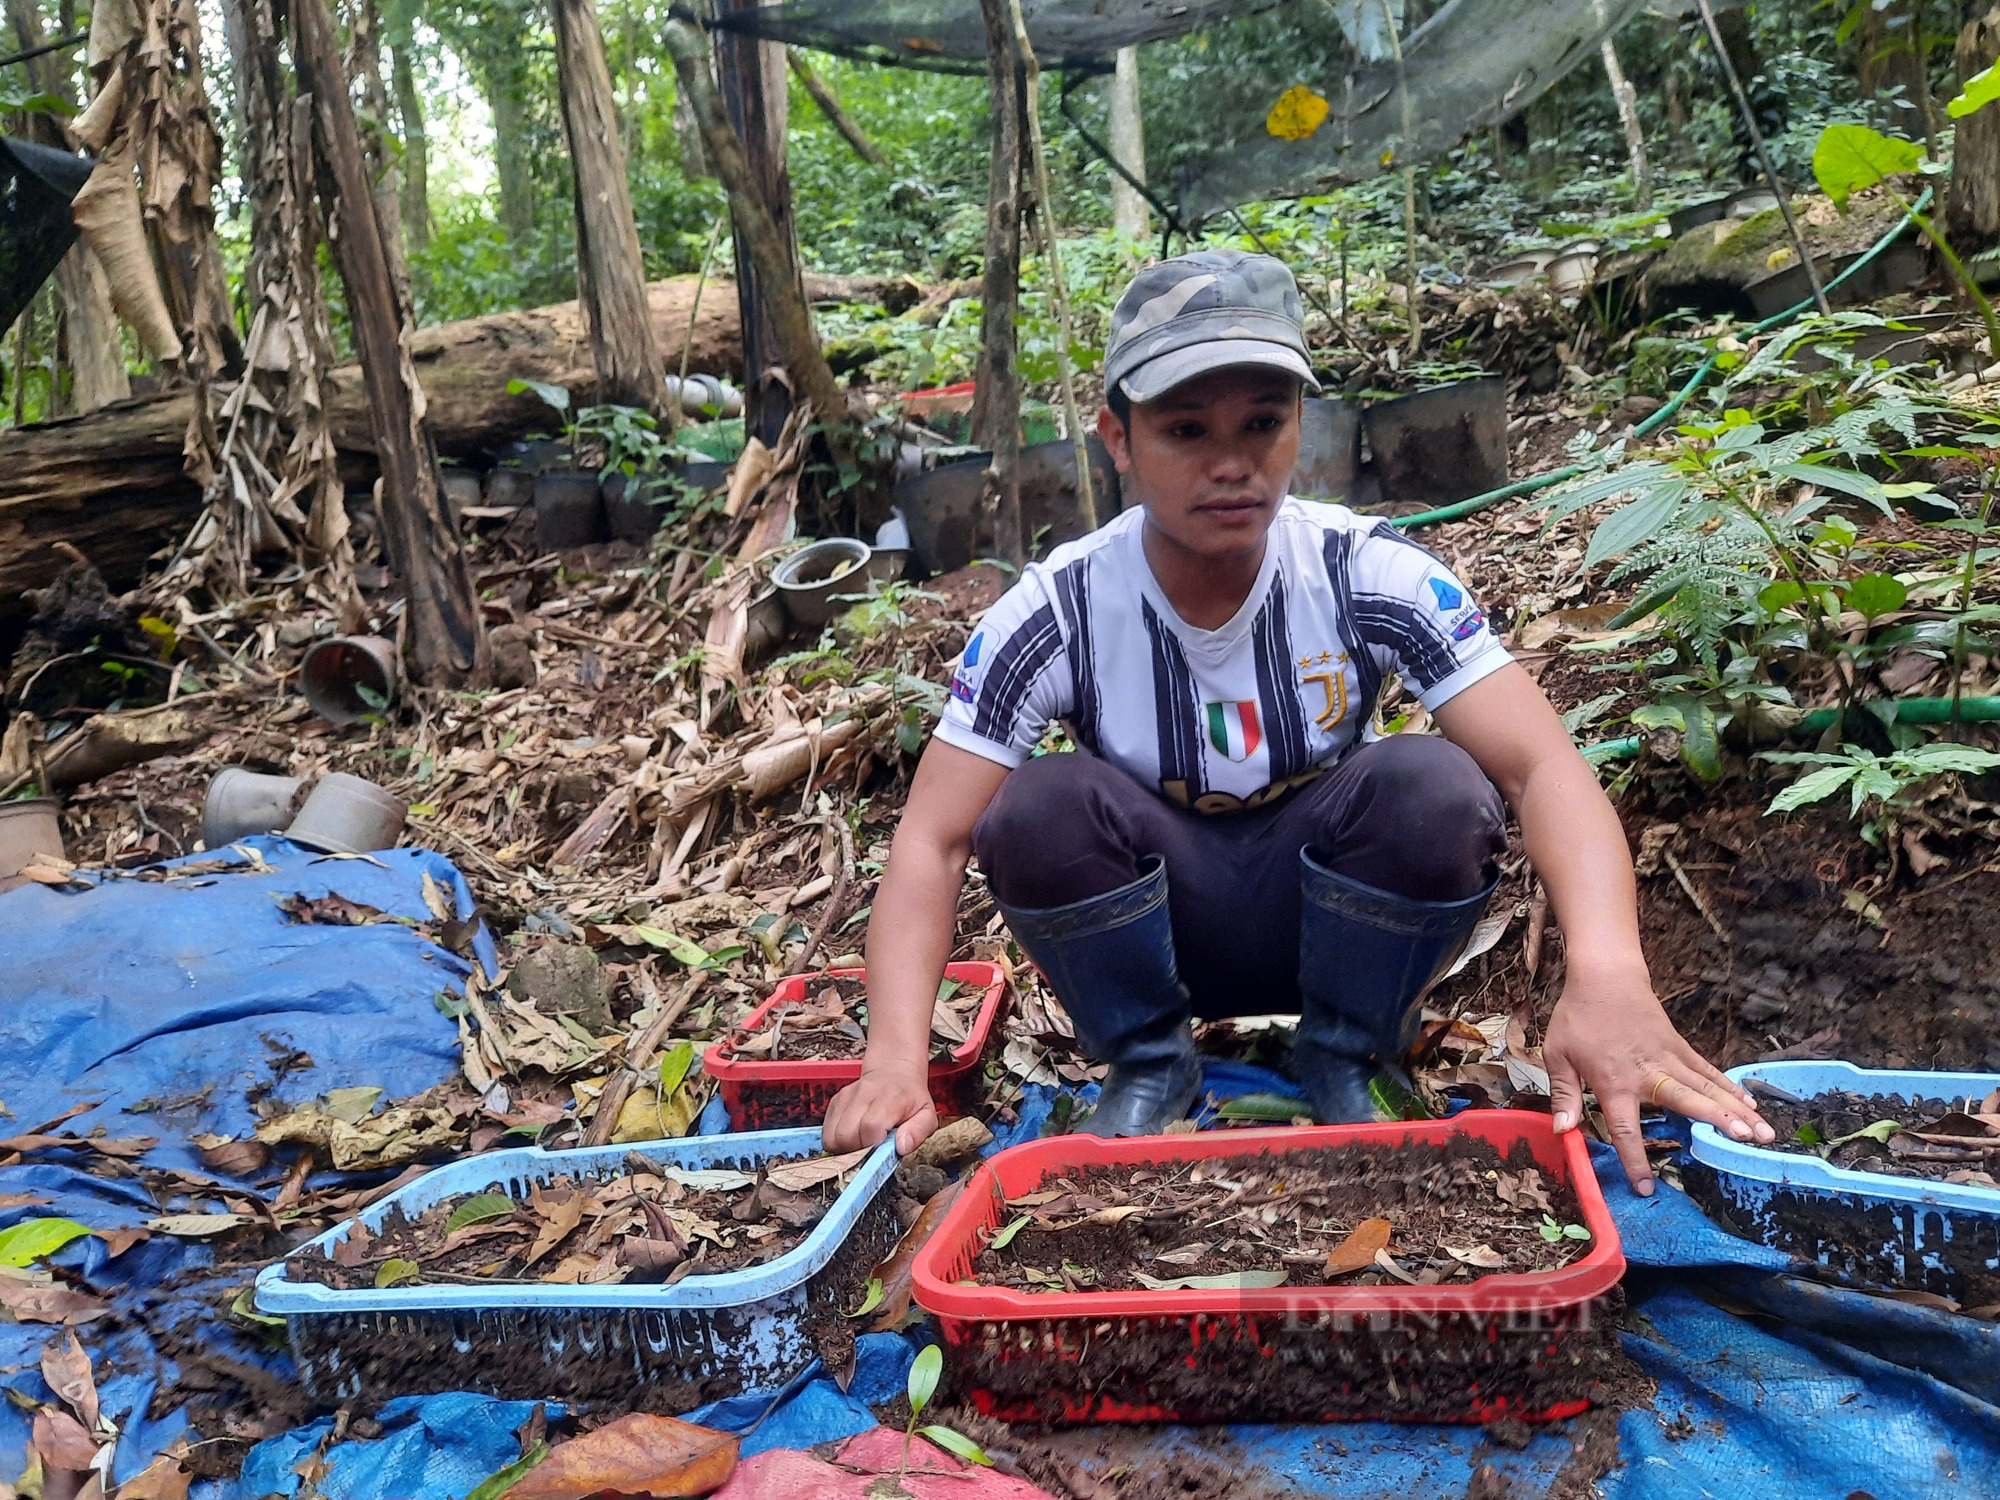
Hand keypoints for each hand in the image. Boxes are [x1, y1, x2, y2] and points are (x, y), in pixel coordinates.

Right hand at [822, 1062, 938, 1154]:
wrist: (894, 1072)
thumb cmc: (910, 1098)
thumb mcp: (927, 1115)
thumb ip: (918, 1132)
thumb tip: (902, 1147)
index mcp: (889, 1098)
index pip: (870, 1127)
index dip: (873, 1145)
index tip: (881, 1149)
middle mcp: (864, 1094)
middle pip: (846, 1135)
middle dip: (856, 1151)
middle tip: (870, 1150)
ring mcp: (846, 1097)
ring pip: (832, 1136)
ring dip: (844, 1149)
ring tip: (861, 1145)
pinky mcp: (835, 1102)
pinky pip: (826, 1131)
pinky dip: (836, 1141)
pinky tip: (853, 1137)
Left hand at [1543, 958, 1773, 1195]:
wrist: (1605, 977)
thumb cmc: (1578, 1017)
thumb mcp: (1557, 1055)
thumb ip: (1564, 1095)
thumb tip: (1562, 1132)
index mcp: (1615, 1082)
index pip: (1626, 1128)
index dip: (1635, 1160)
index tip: (1646, 1188)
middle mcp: (1648, 1074)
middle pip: (1687, 1102)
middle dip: (1717, 1122)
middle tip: (1745, 1141)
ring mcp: (1669, 1058)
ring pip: (1707, 1088)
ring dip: (1736, 1110)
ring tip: (1764, 1134)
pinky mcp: (1680, 1047)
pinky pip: (1708, 1071)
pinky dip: (1730, 1088)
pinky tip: (1751, 1105)